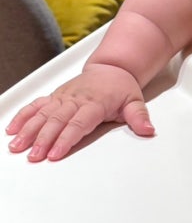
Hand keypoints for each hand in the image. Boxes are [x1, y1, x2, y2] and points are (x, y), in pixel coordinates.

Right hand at [5, 63, 153, 161]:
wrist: (112, 67)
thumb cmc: (121, 87)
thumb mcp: (135, 101)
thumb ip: (139, 117)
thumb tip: (148, 130)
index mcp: (94, 103)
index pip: (78, 124)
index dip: (66, 139)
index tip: (56, 153)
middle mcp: (75, 99)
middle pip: (56, 121)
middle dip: (43, 139)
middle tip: (33, 156)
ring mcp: (62, 97)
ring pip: (42, 114)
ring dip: (28, 130)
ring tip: (17, 146)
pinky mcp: (55, 96)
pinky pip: (36, 105)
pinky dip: (23, 116)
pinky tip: (12, 130)